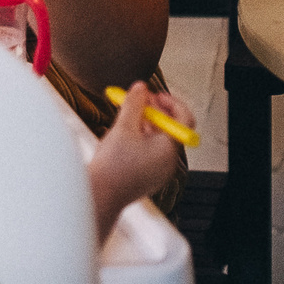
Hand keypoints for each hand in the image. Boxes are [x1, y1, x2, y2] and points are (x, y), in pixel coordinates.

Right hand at [89, 81, 192, 231]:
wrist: (99, 196)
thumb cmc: (113, 164)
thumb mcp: (124, 126)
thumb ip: (134, 103)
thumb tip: (141, 87)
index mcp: (169, 149)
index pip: (184, 119)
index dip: (171, 102)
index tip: (154, 94)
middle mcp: (168, 162)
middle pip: (169, 129)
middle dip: (153, 110)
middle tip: (136, 98)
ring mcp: (158, 172)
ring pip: (157, 140)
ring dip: (144, 123)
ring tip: (125, 114)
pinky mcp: (146, 179)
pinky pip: (149, 153)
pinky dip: (139, 139)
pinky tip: (122, 134)